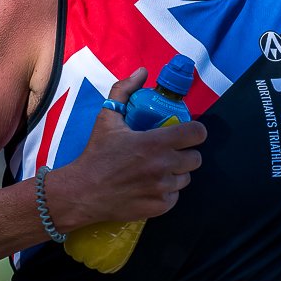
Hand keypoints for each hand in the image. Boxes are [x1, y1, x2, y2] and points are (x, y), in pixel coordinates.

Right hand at [51, 68, 207, 227]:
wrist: (83, 192)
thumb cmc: (96, 154)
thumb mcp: (107, 118)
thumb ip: (124, 91)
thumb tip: (142, 72)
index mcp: (155, 142)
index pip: (197, 134)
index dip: (194, 132)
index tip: (185, 133)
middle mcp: (164, 166)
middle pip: (196, 158)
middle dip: (185, 153)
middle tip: (168, 153)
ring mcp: (163, 188)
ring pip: (186, 178)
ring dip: (176, 173)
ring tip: (157, 170)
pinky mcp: (160, 207)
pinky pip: (175, 197)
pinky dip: (166, 192)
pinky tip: (150, 187)